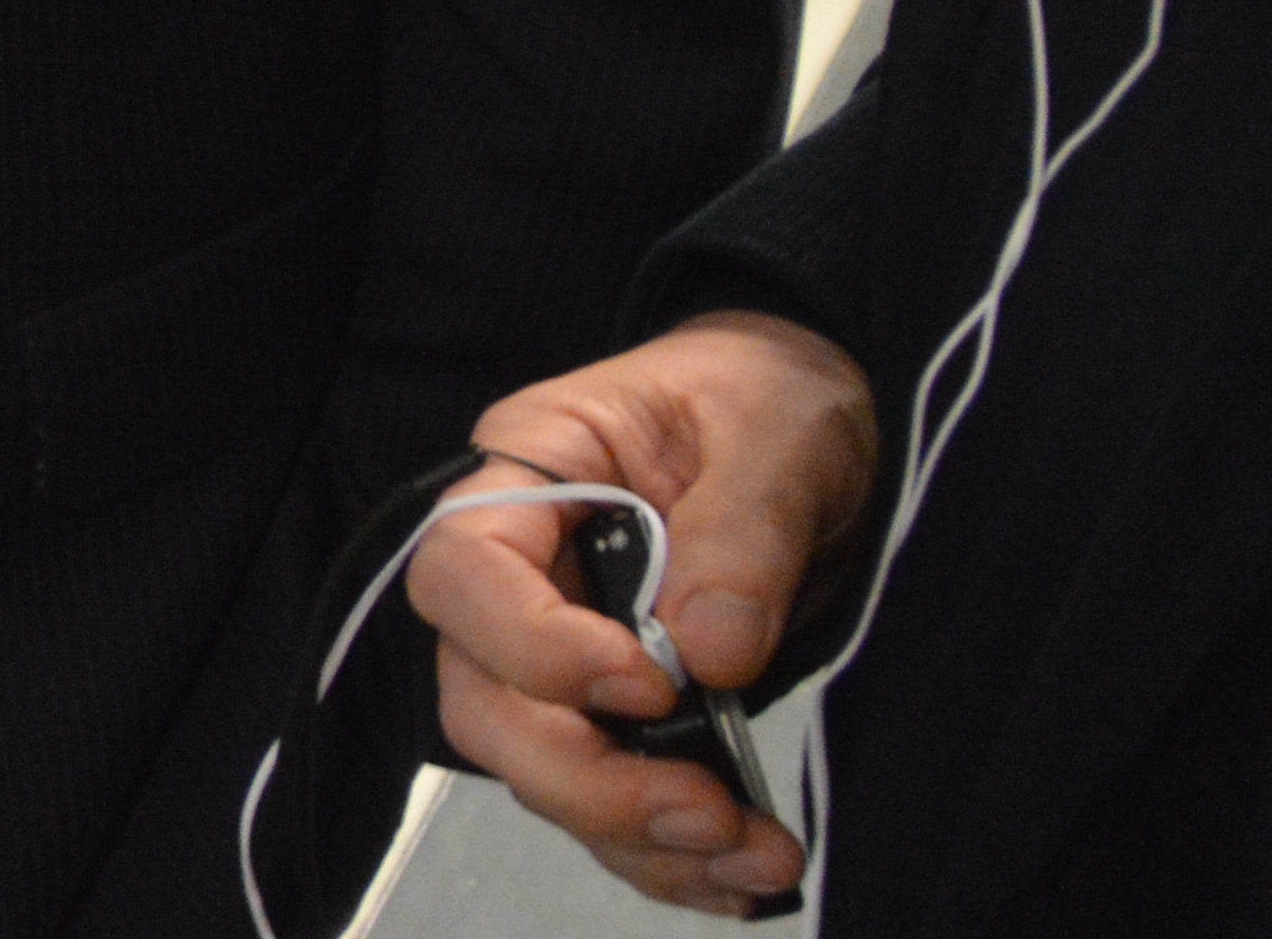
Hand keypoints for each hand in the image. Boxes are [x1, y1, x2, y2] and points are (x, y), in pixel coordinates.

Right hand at [412, 309, 880, 916]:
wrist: (807, 425)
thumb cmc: (766, 397)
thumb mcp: (774, 436)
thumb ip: (742, 532)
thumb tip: (710, 656)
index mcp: (525, 473)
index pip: (464, 574)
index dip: (535, 648)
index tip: (652, 685)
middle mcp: (522, 572)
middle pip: (483, 700)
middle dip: (584, 778)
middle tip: (706, 811)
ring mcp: (560, 651)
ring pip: (538, 771)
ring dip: (636, 835)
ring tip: (756, 856)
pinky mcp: (615, 712)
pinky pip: (607, 803)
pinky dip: (664, 858)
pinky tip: (743, 874)